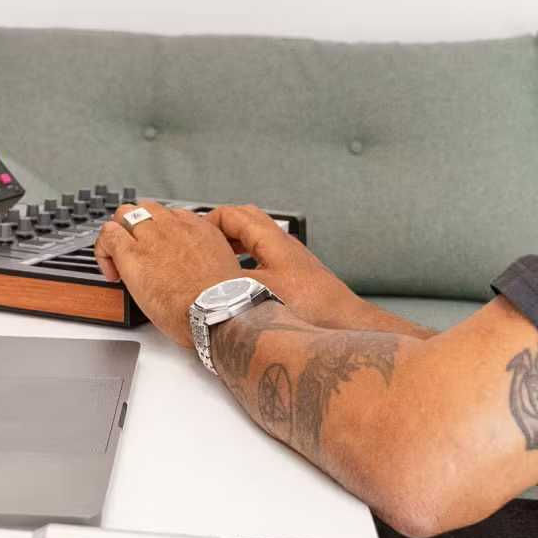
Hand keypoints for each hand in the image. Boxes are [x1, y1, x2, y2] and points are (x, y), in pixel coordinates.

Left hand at [94, 202, 245, 347]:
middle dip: (139, 226)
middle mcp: (175, 227)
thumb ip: (206, 262)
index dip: (162, 233)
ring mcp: (152, 237)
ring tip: (120, 257)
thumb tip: (197, 274)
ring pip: (125, 214)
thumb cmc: (220, 302)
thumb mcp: (223, 270)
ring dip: (121, 231)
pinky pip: (108, 235)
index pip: (173, 216)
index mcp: (200, 230)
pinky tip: (111, 270)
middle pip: (147, 209)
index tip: (160, 252)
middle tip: (138, 251)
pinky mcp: (132, 253)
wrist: (215, 310)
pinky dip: (103, 249)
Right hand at [201, 205, 370, 331]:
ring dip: (233, 247)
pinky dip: (246, 263)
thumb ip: (226, 284)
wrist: (345, 323)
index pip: (232, 214)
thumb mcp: (256, 293)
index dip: (207, 222)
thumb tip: (199, 286)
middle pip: (245, 222)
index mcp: (271, 239)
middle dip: (219, 230)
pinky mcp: (297, 276)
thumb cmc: (311, 307)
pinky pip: (264, 258)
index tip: (192, 237)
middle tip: (200, 245)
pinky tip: (240, 286)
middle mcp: (283, 244)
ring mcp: (291, 259)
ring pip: (256, 241)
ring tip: (215, 264)